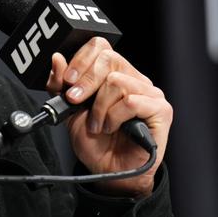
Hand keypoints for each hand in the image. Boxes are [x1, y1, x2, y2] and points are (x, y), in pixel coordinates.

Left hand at [46, 37, 172, 196]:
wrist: (107, 170)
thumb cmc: (93, 138)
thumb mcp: (68, 108)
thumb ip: (60, 83)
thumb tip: (57, 58)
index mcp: (112, 72)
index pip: (100, 46)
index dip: (81, 60)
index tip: (68, 82)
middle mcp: (132, 77)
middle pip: (109, 58)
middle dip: (86, 82)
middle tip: (76, 101)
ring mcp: (149, 92)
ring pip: (117, 81)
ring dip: (99, 107)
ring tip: (97, 124)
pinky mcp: (161, 109)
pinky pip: (132, 101)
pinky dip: (114, 116)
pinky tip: (111, 127)